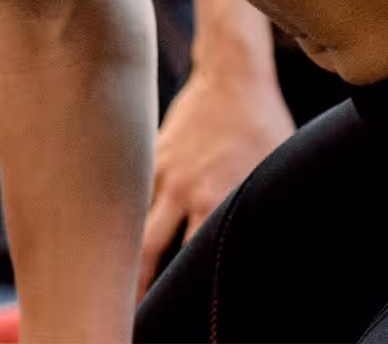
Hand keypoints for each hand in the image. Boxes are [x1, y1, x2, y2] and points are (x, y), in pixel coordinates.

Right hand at [137, 59, 294, 297]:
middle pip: (147, 250)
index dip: (182, 290)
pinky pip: (130, 194)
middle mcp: (181, 190)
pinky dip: (124, 215)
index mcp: (214, 199)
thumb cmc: (261, 127)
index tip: (175, 313)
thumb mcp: (274, 173)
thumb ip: (263, 212)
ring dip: (122, 252)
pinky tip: (115, 233)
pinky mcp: (147, 156)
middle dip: (137, 284)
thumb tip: (276, 248)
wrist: (230, 75)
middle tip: (132, 310)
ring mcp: (158, 171)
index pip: (191, 260)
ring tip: (111, 281)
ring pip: (130, 224)